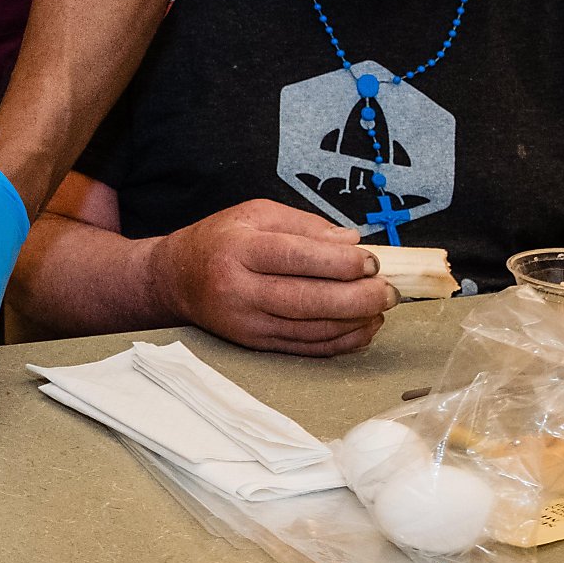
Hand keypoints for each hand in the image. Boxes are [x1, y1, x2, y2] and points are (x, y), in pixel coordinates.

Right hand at [149, 199, 394, 356]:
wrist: (175, 280)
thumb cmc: (218, 241)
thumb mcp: (253, 214)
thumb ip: (304, 224)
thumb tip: (352, 242)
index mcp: (238, 249)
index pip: (296, 257)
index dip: (341, 262)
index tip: (372, 261)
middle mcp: (239, 289)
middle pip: (308, 299)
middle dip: (359, 297)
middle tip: (389, 290)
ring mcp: (247, 322)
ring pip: (312, 329)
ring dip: (356, 321)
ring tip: (381, 307)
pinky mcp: (256, 343)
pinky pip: (307, 348)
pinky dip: (341, 341)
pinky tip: (362, 327)